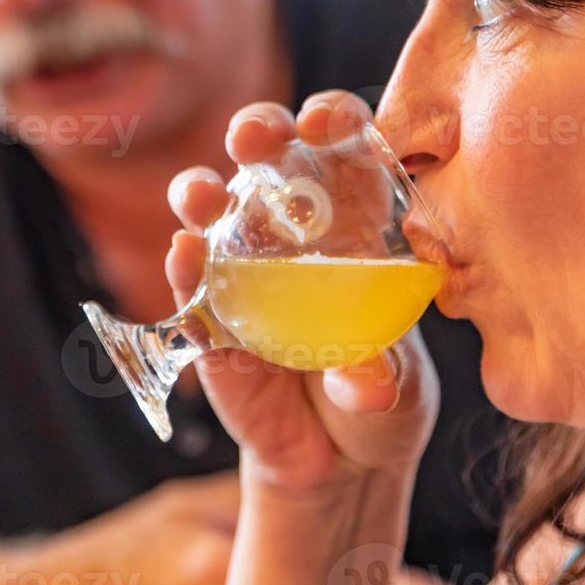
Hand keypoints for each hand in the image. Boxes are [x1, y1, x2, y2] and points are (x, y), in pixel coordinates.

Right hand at [164, 92, 440, 494]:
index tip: (328, 121)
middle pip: (268, 157)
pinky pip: (191, 284)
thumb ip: (381, 374)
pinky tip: (186, 255)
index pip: (344, 150)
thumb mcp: (398, 386)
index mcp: (355, 223)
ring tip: (202, 197)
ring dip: (202, 192)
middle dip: (258, 131)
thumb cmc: (381, 397)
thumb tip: (366, 384)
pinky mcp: (208, 318)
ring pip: (213, 209)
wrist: (335, 463)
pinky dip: (186, 267)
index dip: (335, 122)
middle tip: (255, 137)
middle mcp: (292, 231)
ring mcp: (242, 269)